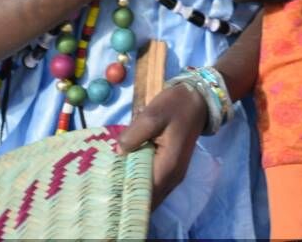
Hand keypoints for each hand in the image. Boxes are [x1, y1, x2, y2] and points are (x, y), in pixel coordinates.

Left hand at [118, 83, 207, 208]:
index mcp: (168, 166)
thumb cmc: (175, 107)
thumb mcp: (152, 115)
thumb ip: (133, 135)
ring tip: (111, 186)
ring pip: (151, 195)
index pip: (145, 195)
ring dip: (134, 193)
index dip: (127, 198)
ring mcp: (173, 176)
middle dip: (128, 199)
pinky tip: (125, 176)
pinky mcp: (171, 170)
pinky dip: (141, 185)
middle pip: (148, 200)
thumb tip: (119, 152)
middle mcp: (172, 178)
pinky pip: (154, 185)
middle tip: (105, 191)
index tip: (108, 195)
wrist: (196, 101)